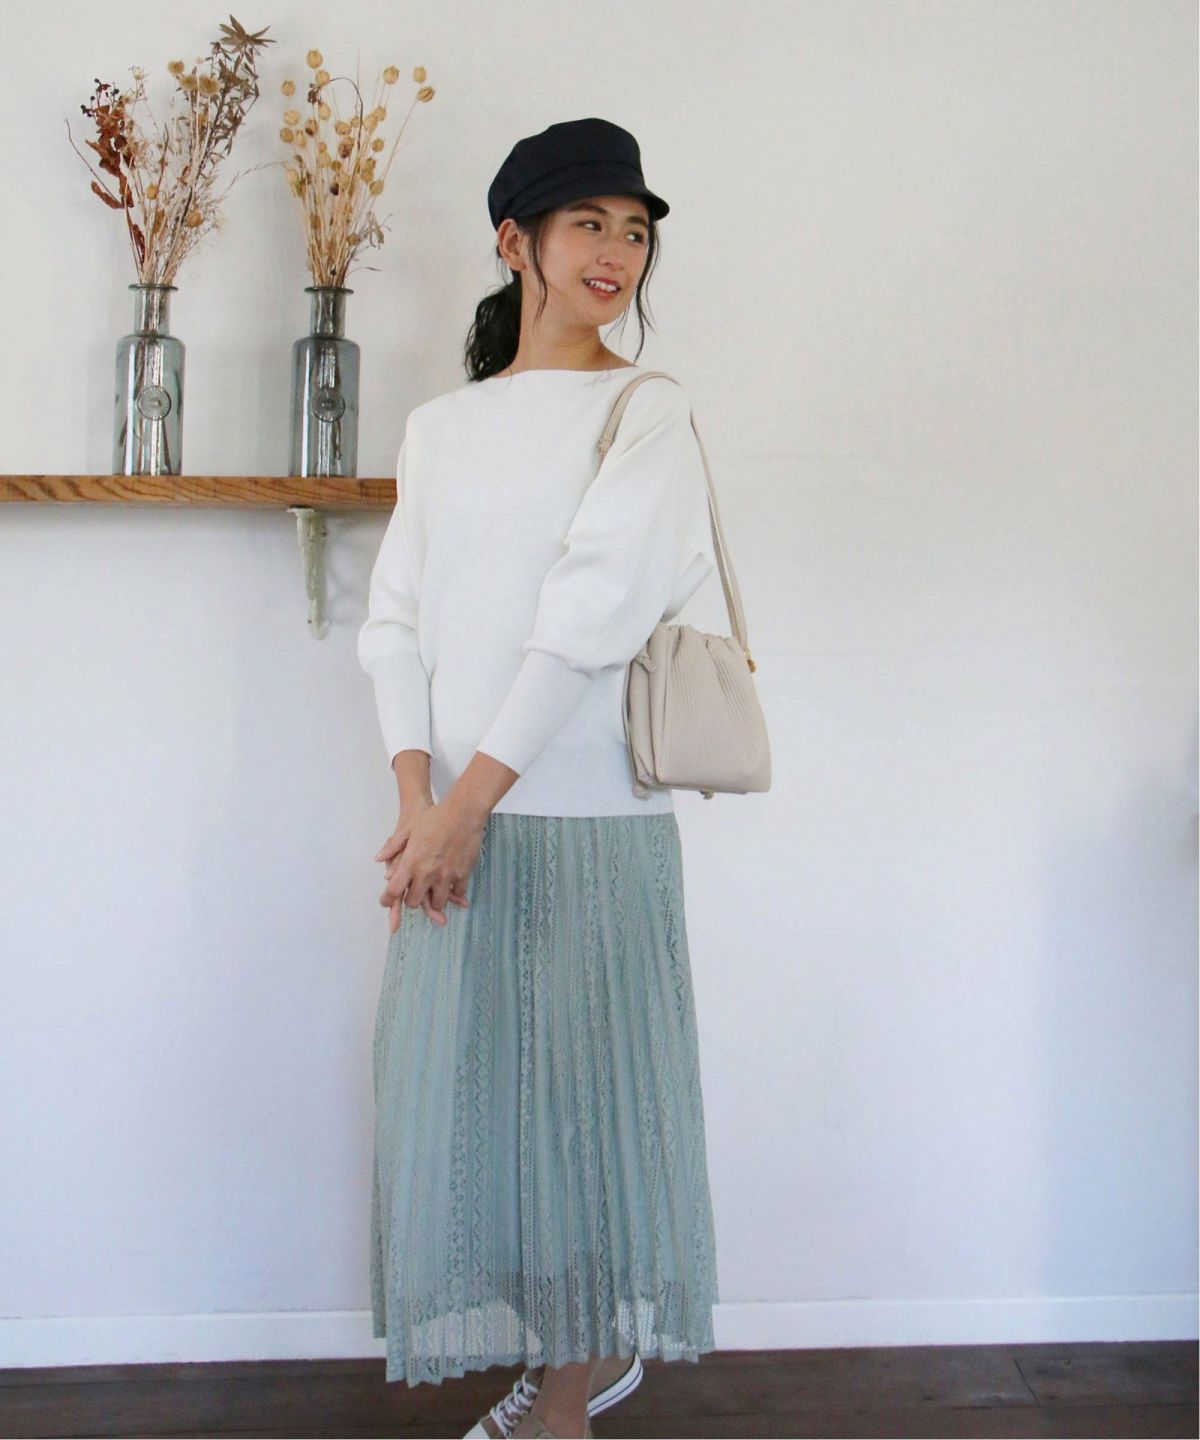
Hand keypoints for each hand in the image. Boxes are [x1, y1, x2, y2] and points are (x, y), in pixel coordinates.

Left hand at [376, 798, 484, 932]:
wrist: (463, 812)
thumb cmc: (435, 818)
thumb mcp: (409, 829)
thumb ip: (393, 846)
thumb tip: (379, 858)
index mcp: (411, 863)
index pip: (394, 890)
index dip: (387, 899)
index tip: (386, 901)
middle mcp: (426, 873)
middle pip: (414, 902)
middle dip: (412, 900)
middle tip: (415, 894)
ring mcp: (445, 876)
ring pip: (437, 902)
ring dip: (434, 899)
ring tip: (434, 892)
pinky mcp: (462, 874)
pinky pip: (457, 893)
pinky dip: (454, 892)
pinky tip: (453, 886)